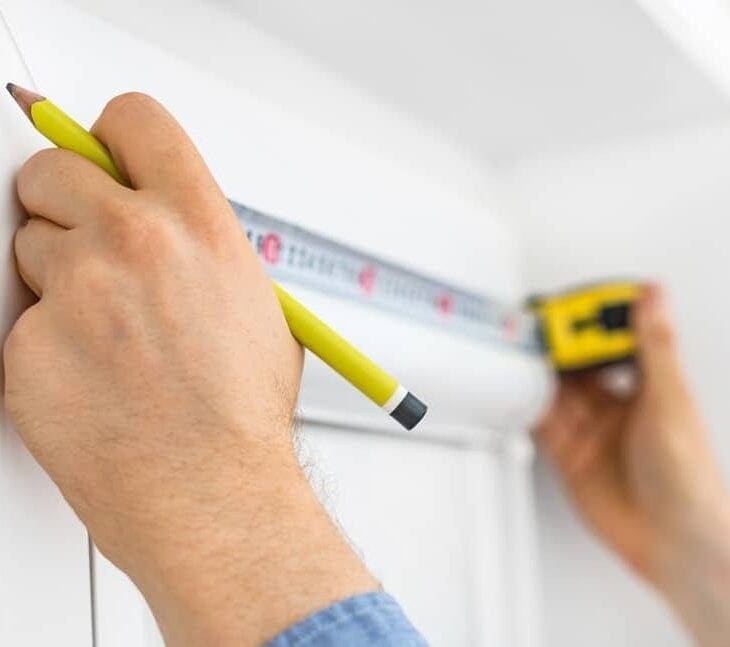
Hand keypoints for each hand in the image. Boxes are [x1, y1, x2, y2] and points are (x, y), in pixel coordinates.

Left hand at [5, 93, 376, 645]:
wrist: (211, 495)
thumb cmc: (240, 414)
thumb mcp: (255, 305)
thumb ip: (204, 247)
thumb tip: (169, 220)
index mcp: (199, 225)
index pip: (132, 119)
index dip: (112, 134)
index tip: (102, 155)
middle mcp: (134, 243)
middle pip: (52, 169)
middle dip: (63, 202)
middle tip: (89, 249)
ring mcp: (75, 292)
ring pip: (28, 243)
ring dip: (55, 277)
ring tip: (106, 335)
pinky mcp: (26, 346)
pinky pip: (18, 317)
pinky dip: (44, 339)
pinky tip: (89, 374)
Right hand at [535, 284, 729, 644]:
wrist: (671, 541)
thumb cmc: (688, 479)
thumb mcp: (669, 402)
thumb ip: (654, 348)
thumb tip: (654, 296)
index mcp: (649, 387)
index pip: (617, 341)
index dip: (596, 319)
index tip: (577, 302)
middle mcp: (618, 407)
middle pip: (580, 365)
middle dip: (559, 345)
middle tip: (539, 324)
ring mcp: (591, 430)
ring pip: (557, 390)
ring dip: (540, 371)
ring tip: (521, 349)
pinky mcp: (569, 454)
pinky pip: (541, 422)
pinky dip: (527, 405)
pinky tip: (518, 388)